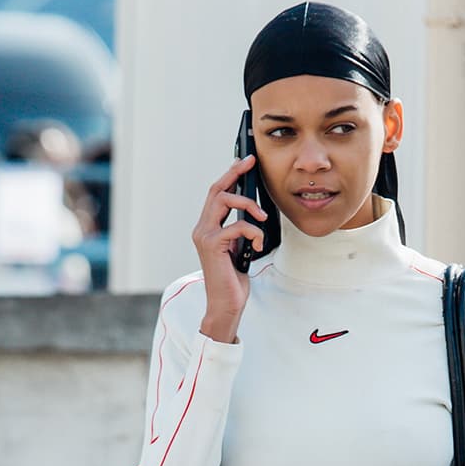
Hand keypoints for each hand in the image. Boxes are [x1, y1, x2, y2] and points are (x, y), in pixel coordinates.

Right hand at [192, 156, 266, 342]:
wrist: (226, 304)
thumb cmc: (233, 280)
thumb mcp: (239, 249)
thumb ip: (239, 231)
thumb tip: (252, 212)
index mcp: (208, 227)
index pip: (217, 193)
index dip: (230, 174)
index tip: (244, 161)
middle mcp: (202, 228)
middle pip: (217, 190)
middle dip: (235, 173)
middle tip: (252, 165)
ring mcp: (205, 235)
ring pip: (224, 201)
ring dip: (248, 205)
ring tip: (262, 217)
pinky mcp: (212, 245)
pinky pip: (237, 226)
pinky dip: (254, 232)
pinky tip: (258, 244)